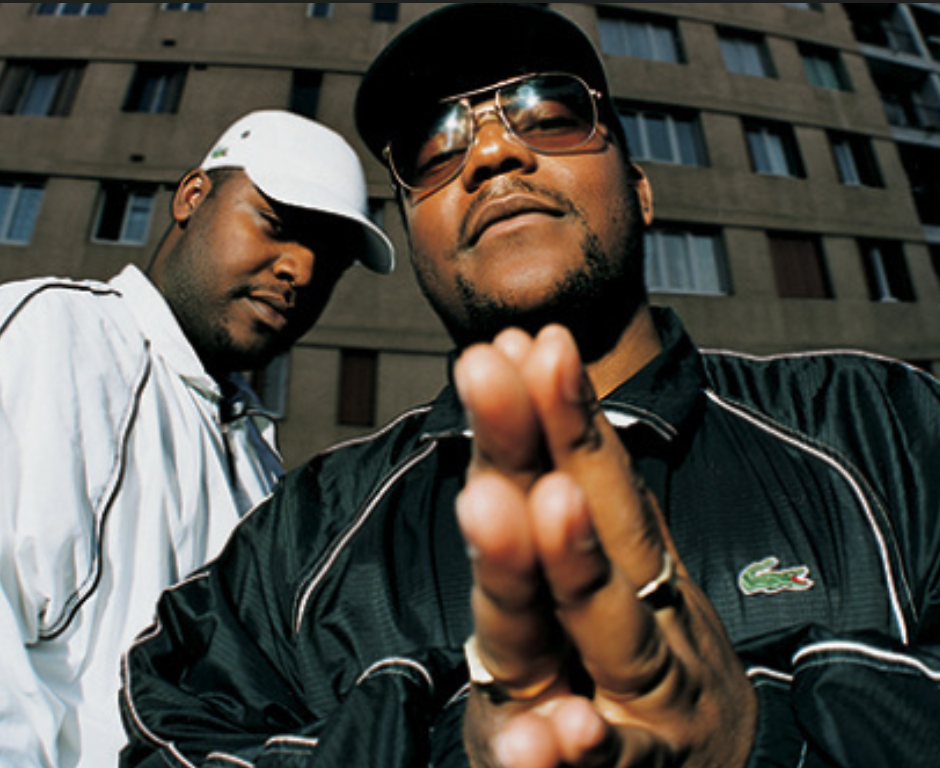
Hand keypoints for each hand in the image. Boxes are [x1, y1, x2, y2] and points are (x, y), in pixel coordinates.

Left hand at [453, 325, 755, 767]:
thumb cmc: (625, 666)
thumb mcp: (590, 587)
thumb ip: (549, 516)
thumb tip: (526, 382)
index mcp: (599, 568)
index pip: (574, 474)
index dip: (550, 408)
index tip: (519, 338)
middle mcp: (623, 615)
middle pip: (581, 516)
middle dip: (542, 439)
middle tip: (504, 365)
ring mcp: (637, 692)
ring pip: (597, 622)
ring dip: (569, 562)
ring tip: (546, 499)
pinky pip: (607, 760)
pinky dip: (580, 746)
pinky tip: (562, 731)